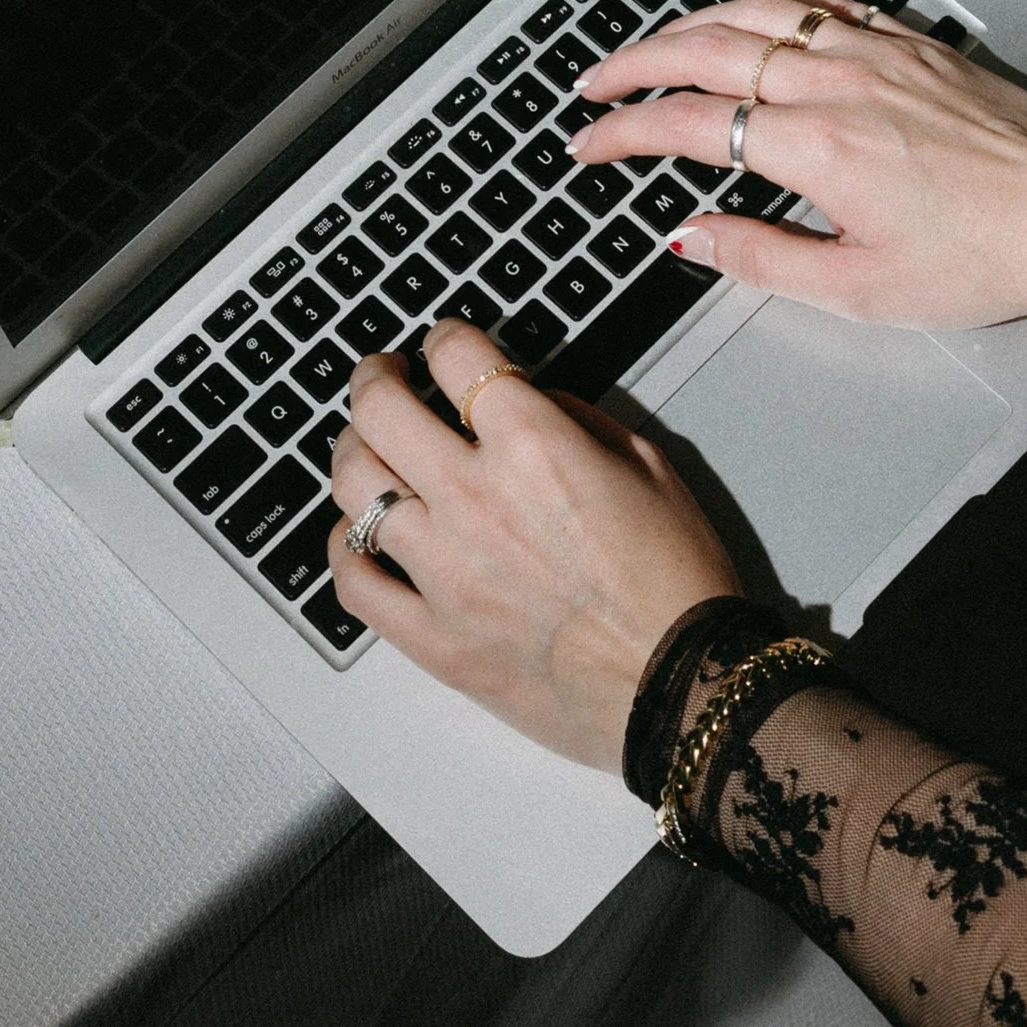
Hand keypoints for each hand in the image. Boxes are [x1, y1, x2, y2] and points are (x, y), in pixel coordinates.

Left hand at [326, 317, 737, 771]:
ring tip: (368, 450)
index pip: (455, 354)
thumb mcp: (650, 466)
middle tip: (384, 376)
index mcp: (534, 445)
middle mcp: (475, 498)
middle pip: (380, 408)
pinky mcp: (433, 639)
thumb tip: (525, 402)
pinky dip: (344, 550)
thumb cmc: (677, 583)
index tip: (443, 345)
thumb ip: (576, 419)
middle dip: (375, 377)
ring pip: (352, 486)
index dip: (444, 335)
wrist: (683, 691)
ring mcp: (444, 570)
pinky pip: (353, 583)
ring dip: (354, 454)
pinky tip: (359, 536)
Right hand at [572, 0, 1026, 329]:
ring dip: (693, 23)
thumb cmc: (975, 258)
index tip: (588, 143)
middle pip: (708, 49)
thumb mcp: (861, 289)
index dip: (626, 133)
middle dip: (636, 62)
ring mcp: (875, 51)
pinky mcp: (911, 41)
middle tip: (594, 83)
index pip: (691, 124)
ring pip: (760, 12)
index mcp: (817, 147)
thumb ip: (763, 258)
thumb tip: (690, 236)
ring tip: (655, 45)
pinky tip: (752, 18)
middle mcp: (837, 82)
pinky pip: (822, 3)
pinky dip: (769, 6)